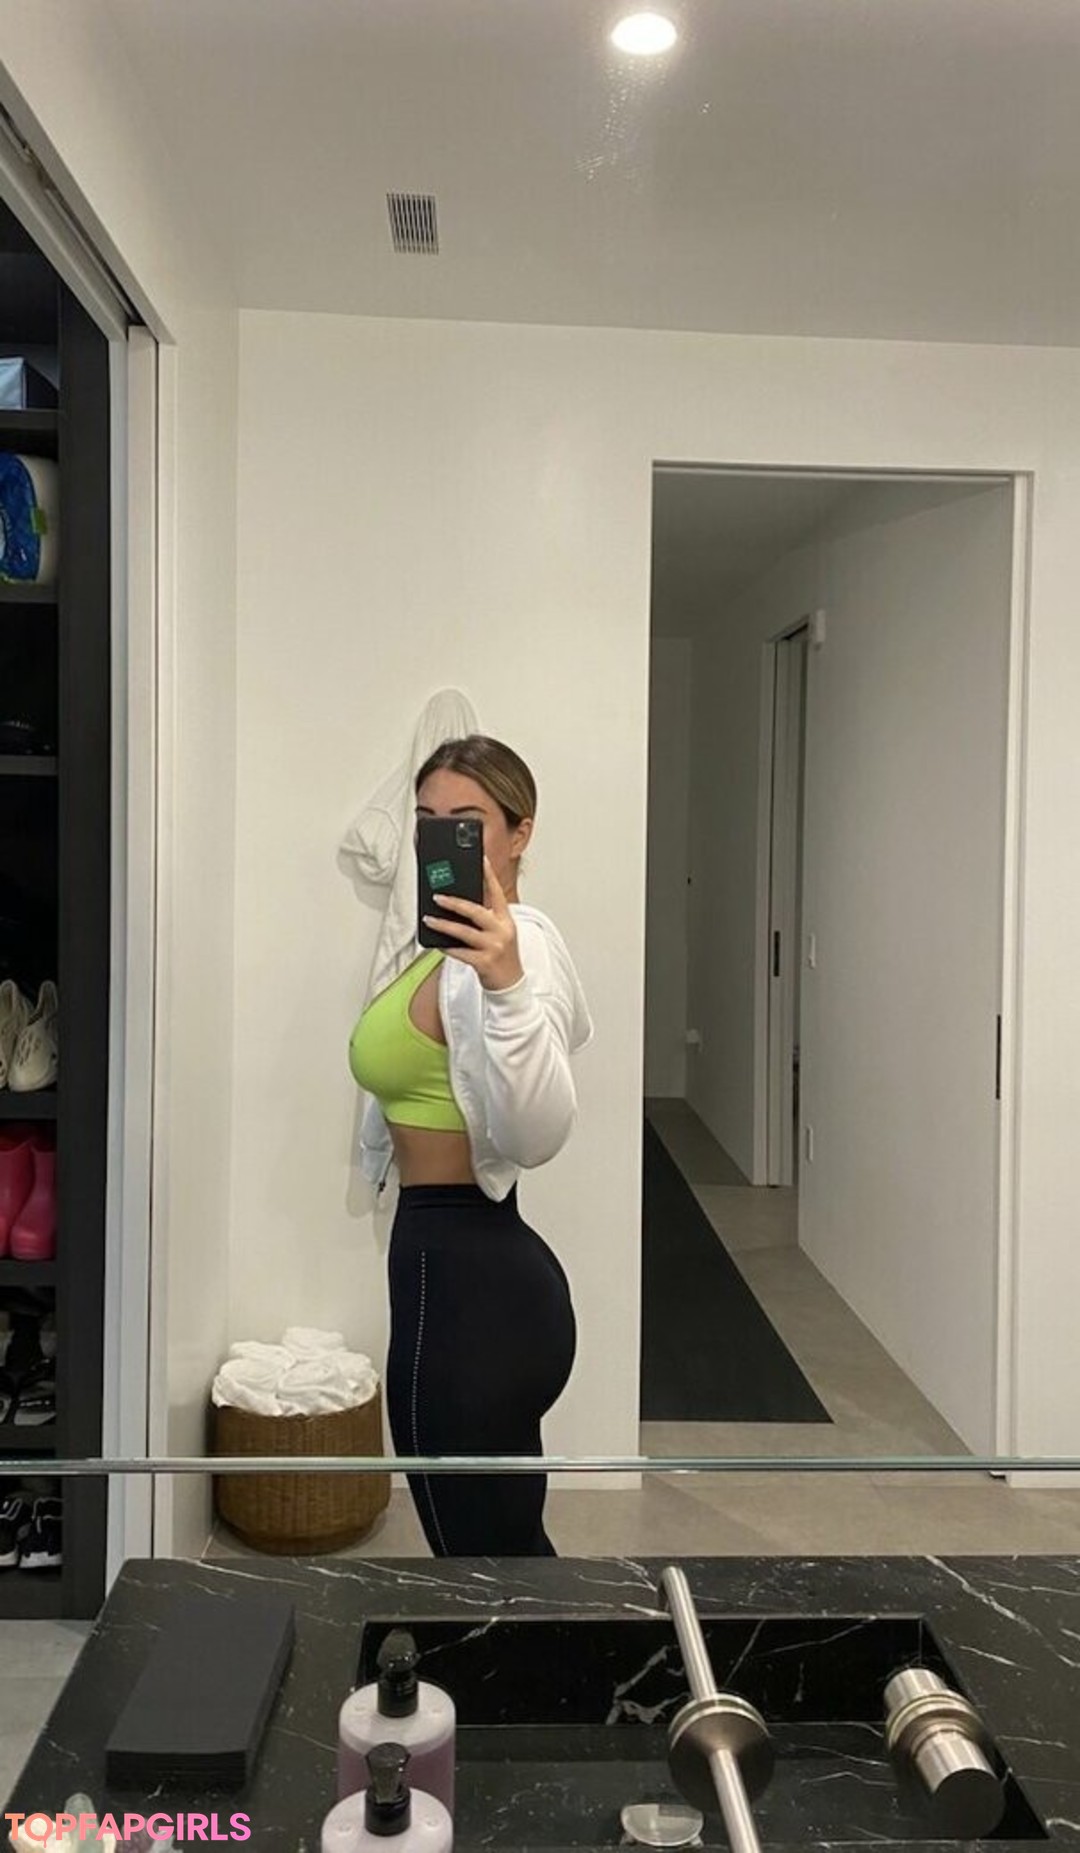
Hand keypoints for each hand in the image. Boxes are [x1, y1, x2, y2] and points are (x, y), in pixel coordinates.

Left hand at [422, 857, 523, 991]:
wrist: (511, 984)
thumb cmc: (502, 955)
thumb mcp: (499, 932)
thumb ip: (484, 918)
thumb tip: (457, 904)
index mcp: (506, 920)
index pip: (497, 892)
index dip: (488, 875)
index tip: (480, 859)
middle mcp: (501, 931)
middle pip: (475, 911)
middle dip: (454, 902)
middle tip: (437, 896)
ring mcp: (493, 947)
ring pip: (464, 932)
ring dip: (443, 925)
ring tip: (428, 919)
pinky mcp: (484, 963)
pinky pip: (460, 952)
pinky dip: (446, 946)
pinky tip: (436, 942)